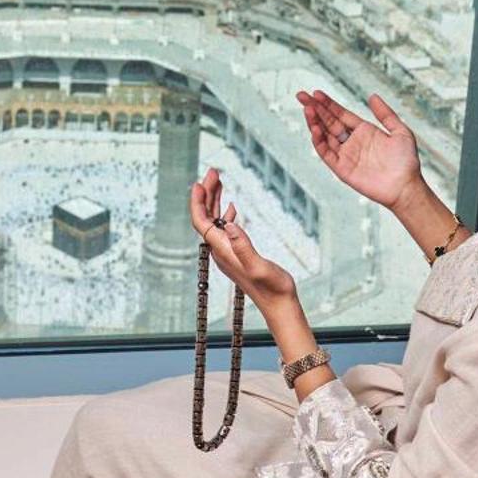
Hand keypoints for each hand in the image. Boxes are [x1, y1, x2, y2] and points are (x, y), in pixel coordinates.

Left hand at [189, 168, 297, 309]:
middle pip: (206, 217)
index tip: (199, 182)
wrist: (280, 306)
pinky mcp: (237, 255)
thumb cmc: (273, 288)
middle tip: (213, 171)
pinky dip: (225, 214)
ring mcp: (228, 253)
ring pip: (215, 221)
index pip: (201, 222)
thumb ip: (244, 247)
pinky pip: (225, 229)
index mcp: (223, 250)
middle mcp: (221, 250)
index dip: (198, 202)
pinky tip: (231, 206)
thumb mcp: (259, 266)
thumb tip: (230, 224)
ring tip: (219, 180)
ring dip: (215, 200)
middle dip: (207, 193)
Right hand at [296, 89, 422, 208]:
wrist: (405, 187)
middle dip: (315, 108)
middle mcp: (351, 141)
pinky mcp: (341, 168)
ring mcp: (345, 155)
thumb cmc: (406, 162)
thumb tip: (372, 96)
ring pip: (324, 135)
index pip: (340, 114)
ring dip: (314, 122)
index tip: (316, 93)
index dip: (328, 104)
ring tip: (307, 109)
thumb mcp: (401, 132)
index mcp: (363, 131)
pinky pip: (326, 153)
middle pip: (328, 122)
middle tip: (302, 96)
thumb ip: (386, 114)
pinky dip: (318, 141)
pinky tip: (315, 129)